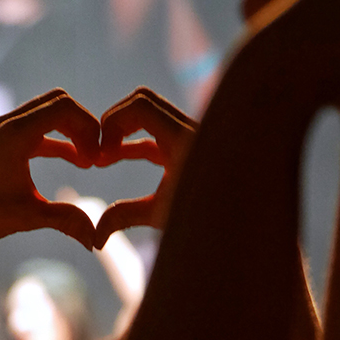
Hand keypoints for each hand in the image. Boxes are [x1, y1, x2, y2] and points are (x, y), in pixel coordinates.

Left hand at [0, 89, 99, 285]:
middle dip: (83, 125)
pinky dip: (57, 140)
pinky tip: (73, 160)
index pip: (64, 108)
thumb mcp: (27, 216)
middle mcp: (7, 124)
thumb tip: (96, 241)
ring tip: (87, 161)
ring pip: (47, 114)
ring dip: (70, 132)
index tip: (97, 159)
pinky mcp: (0, 142)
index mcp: (15, 134)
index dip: (89, 128)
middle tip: (96, 156)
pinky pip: (37, 129)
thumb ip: (65, 220)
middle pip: (58, 102)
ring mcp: (2, 130)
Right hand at [95, 87, 197, 247]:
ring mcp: (188, 133)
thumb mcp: (163, 216)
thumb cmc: (209, 219)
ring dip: (123, 130)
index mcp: (184, 139)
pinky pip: (154, 130)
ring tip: (104, 158)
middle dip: (115, 121)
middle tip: (100, 151)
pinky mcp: (186, 143)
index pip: (140, 106)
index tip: (101, 155)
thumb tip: (96, 238)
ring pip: (148, 113)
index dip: (112, 123)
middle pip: (142, 100)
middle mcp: (188, 128)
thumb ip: (125, 217)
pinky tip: (114, 158)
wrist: (243, 220)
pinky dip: (133, 140)